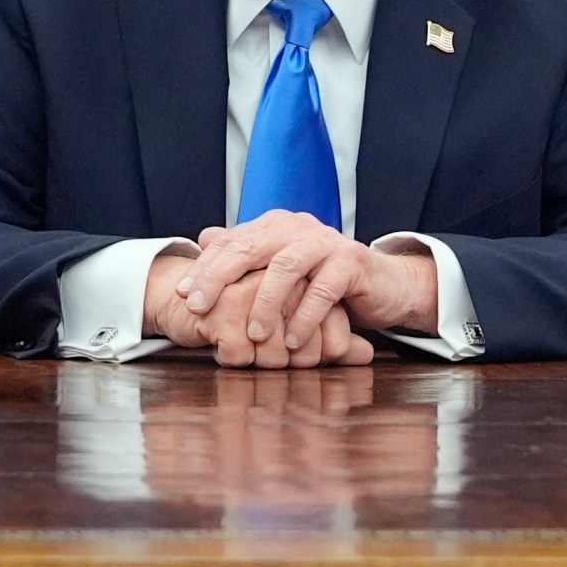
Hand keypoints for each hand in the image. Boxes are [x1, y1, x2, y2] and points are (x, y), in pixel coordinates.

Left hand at [180, 212, 437, 353]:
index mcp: (275, 225)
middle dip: (219, 278)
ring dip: (265, 303)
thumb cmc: (324, 279)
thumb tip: (203, 237)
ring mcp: (326, 242)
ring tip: (252, 334)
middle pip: (250, 248)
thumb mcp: (282, 268)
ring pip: (286, 268)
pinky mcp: (352, 263)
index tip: (182, 294)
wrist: (385, 285)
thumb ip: (245, 253)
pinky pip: (323, 290)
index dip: (204, 267)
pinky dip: (305, 317)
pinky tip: (292, 341)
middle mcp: (297, 227)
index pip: (231, 242)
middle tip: (199, 308)